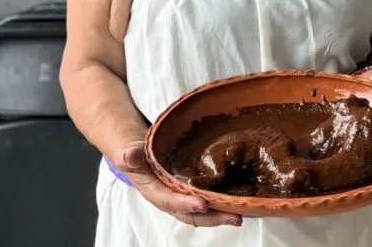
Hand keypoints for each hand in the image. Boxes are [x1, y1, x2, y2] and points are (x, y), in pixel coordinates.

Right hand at [116, 140, 241, 227]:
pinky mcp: (193, 190)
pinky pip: (209, 199)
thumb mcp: (128, 153)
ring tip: (242, 213)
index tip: (202, 204)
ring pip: (204, 211)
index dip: (186, 204)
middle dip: (214, 217)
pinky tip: (240, 199)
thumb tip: (131, 154)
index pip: (170, 201)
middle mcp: (171, 200)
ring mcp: (183, 197)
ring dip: (222, 213)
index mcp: (155, 193)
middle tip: (235, 217)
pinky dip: (223, 202)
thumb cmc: (133, 156)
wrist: (136, 155)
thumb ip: (130, 155)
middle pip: (193, 215)